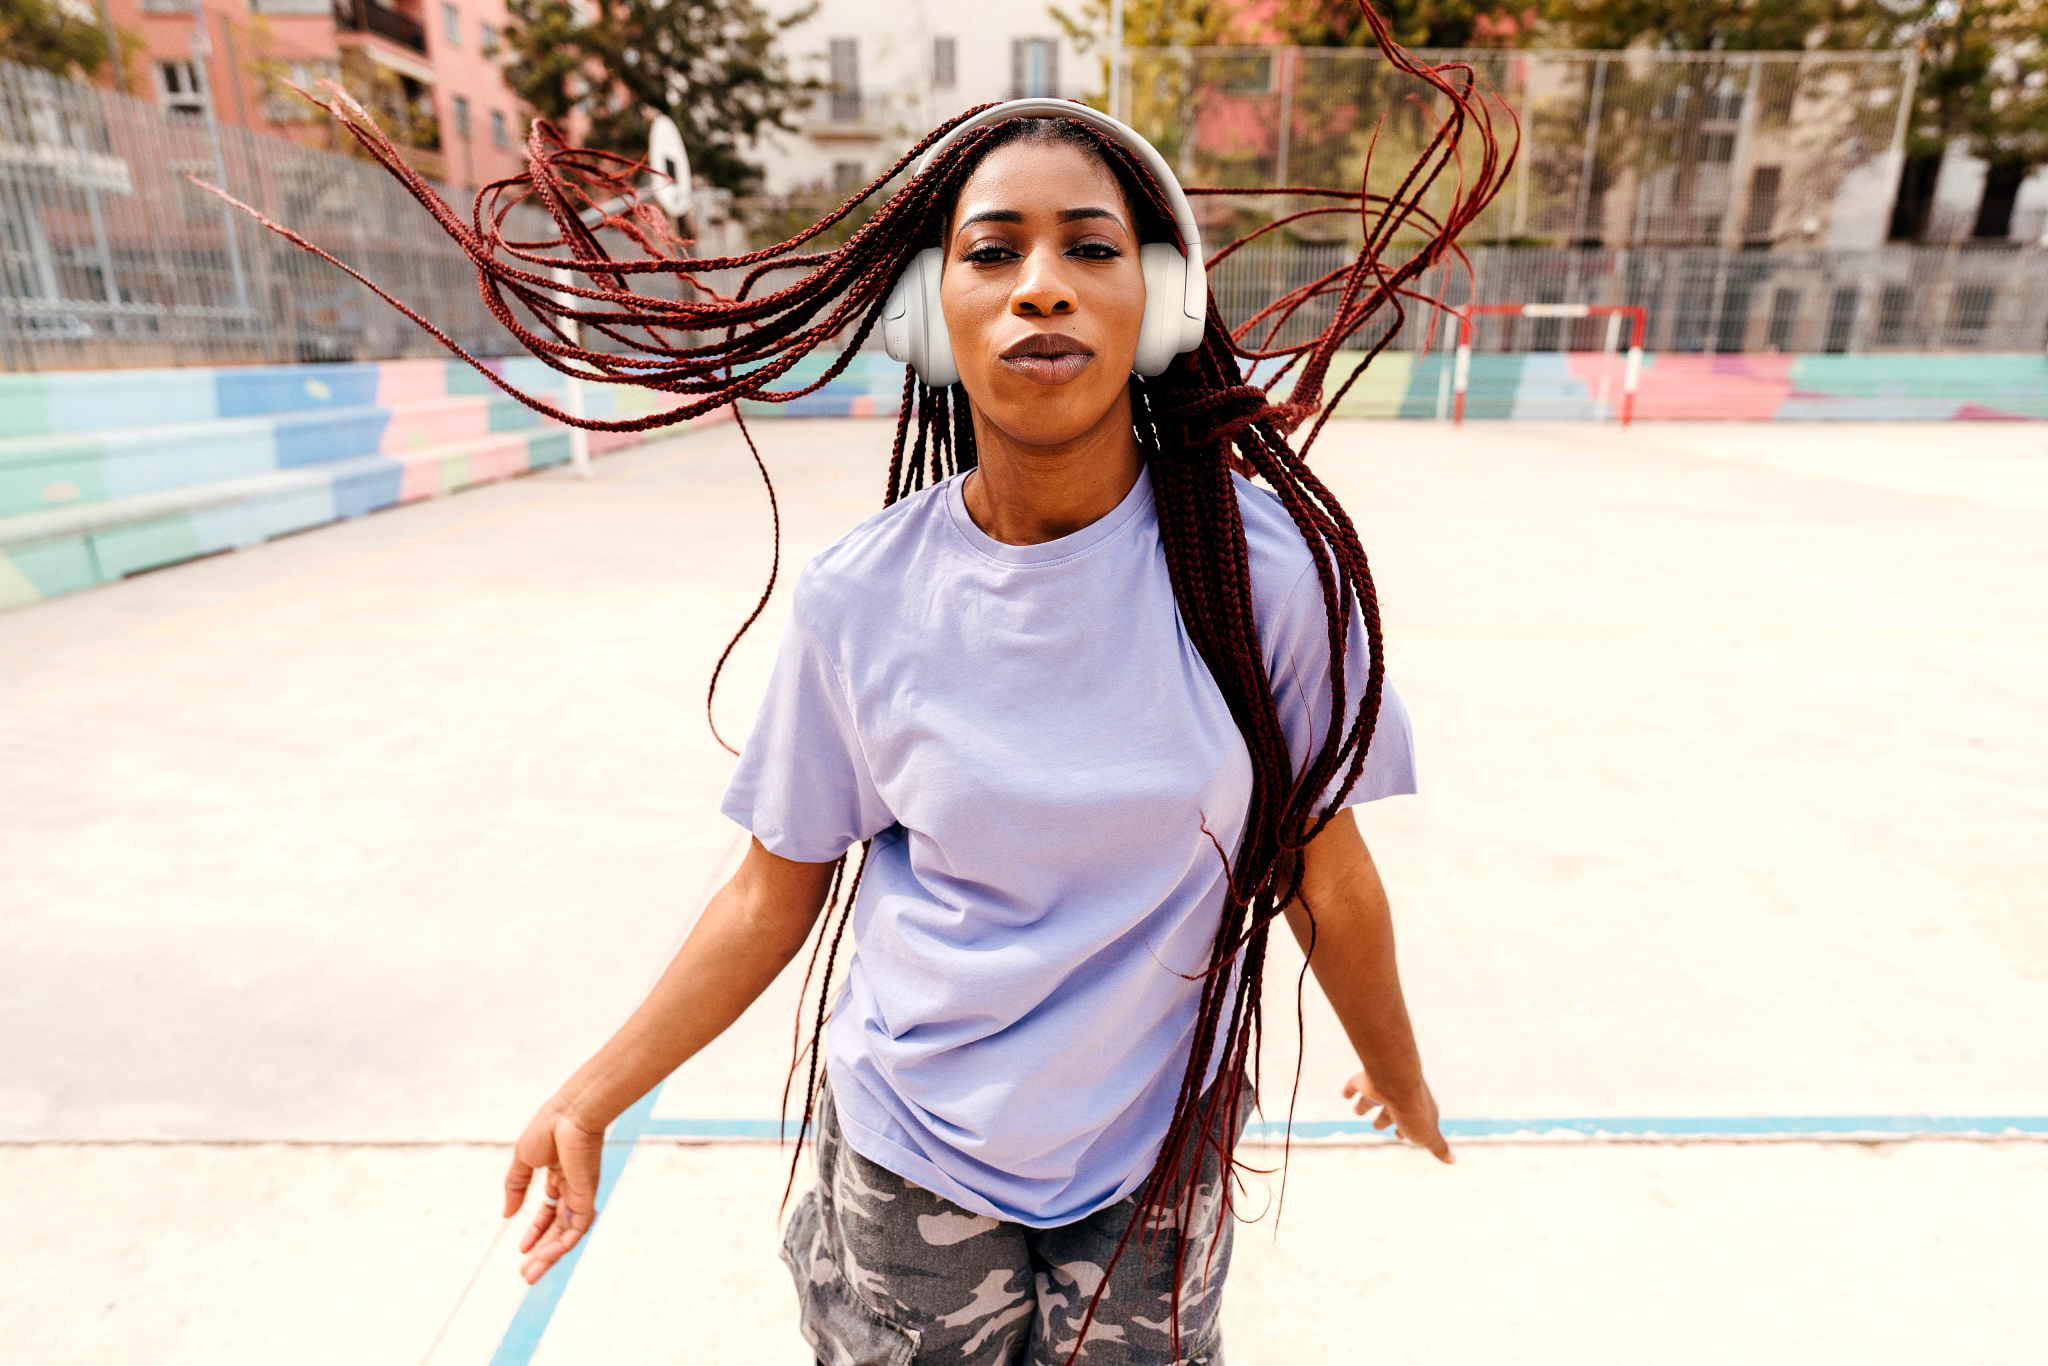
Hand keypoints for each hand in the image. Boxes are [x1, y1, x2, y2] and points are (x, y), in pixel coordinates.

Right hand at [503, 1097, 606, 1282]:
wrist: (571, 1114)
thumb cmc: (548, 1128)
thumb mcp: (523, 1159)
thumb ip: (515, 1186)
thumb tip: (507, 1214)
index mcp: (558, 1175)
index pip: (549, 1211)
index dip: (536, 1230)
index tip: (522, 1248)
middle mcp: (572, 1188)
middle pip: (557, 1227)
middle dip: (541, 1251)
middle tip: (526, 1274)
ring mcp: (580, 1193)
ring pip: (566, 1233)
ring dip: (548, 1255)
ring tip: (531, 1275)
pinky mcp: (587, 1196)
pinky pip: (577, 1228)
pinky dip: (562, 1245)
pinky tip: (546, 1257)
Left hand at [1344, 1071, 1453, 1163]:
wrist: (1396, 1084)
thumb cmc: (1413, 1112)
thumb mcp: (1428, 1136)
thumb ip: (1438, 1147)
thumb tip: (1452, 1160)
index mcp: (1417, 1109)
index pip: (1412, 1120)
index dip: (1407, 1129)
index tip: (1400, 1135)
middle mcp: (1399, 1097)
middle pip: (1391, 1109)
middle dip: (1384, 1118)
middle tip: (1376, 1126)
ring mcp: (1382, 1088)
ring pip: (1372, 1097)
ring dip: (1365, 1104)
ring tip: (1357, 1111)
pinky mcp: (1365, 1081)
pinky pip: (1355, 1084)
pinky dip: (1349, 1089)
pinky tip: (1345, 1095)